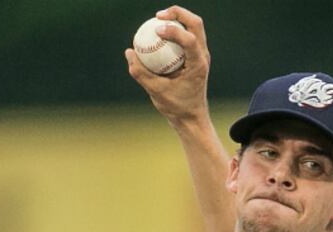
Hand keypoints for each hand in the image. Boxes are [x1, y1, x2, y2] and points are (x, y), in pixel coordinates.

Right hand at [125, 5, 210, 125]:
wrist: (192, 118)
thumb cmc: (177, 107)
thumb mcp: (155, 91)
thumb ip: (140, 72)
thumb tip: (129, 52)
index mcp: (198, 65)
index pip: (190, 39)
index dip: (173, 30)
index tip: (156, 30)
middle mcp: (203, 56)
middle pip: (196, 23)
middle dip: (177, 13)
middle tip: (157, 16)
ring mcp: (201, 55)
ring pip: (193, 26)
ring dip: (176, 18)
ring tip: (156, 20)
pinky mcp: (195, 56)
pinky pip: (186, 36)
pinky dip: (173, 30)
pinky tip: (157, 33)